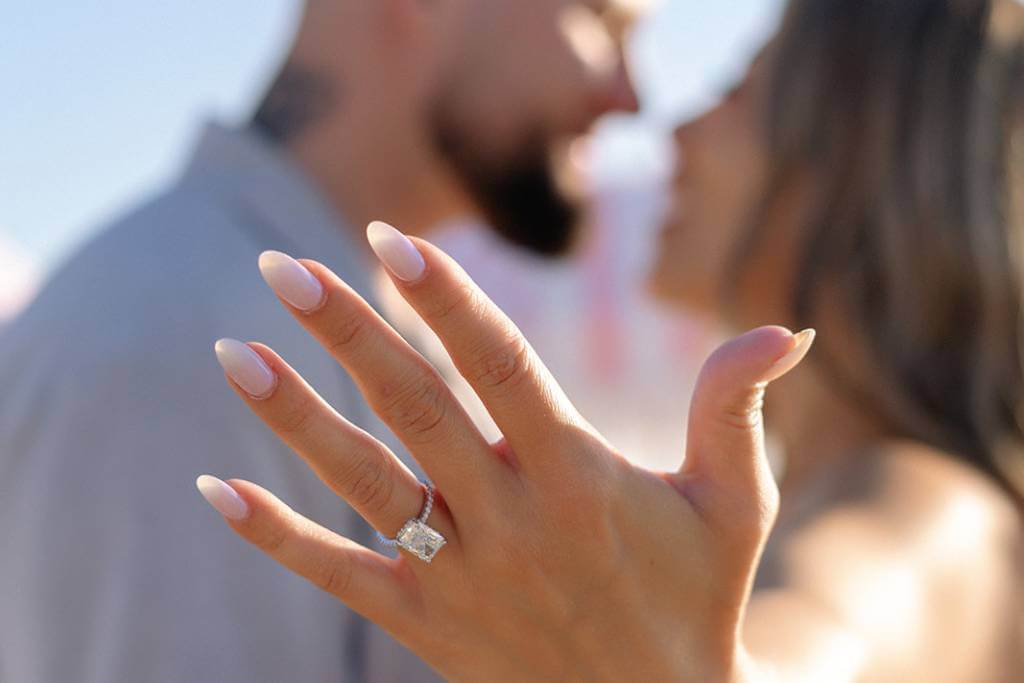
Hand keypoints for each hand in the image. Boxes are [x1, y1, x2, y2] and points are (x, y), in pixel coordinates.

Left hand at [198, 222, 813, 681]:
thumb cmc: (697, 597)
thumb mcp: (734, 501)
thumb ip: (736, 405)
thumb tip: (789, 328)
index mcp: (581, 475)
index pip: (503, 368)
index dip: (448, 301)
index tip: (389, 237)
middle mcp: (512, 518)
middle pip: (417, 409)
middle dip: (348, 332)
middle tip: (282, 265)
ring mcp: (461, 573)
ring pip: (365, 483)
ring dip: (294, 417)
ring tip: (232, 351)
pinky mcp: (425, 621)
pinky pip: (339, 574)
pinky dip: (275, 533)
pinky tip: (215, 488)